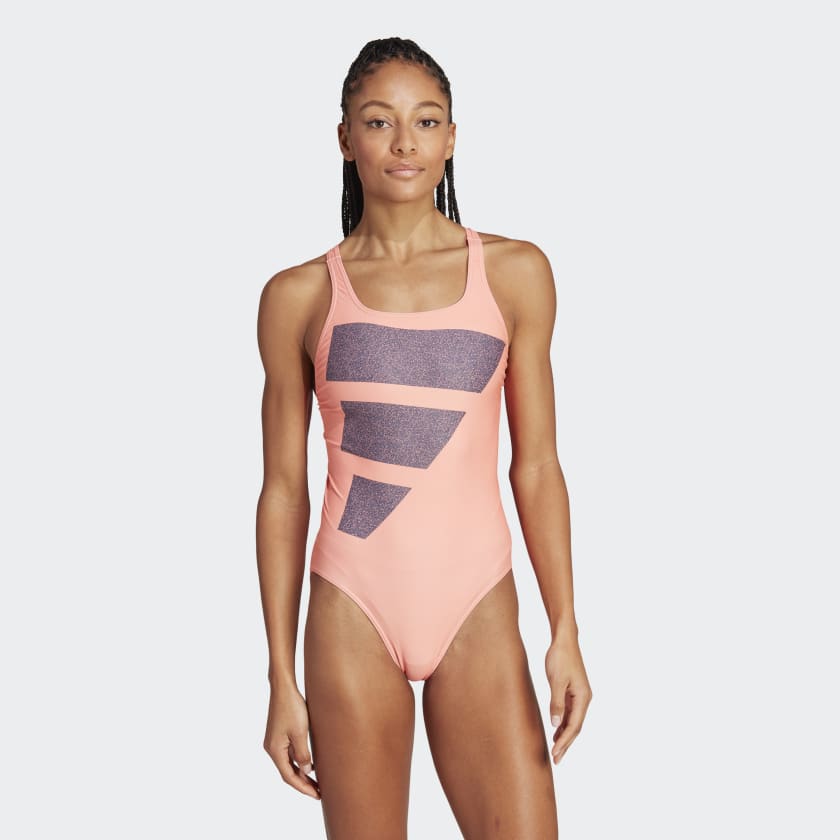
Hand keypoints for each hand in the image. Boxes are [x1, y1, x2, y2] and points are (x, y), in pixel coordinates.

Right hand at [263, 682, 320, 799]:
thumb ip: (302, 754)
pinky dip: (299, 761)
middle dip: (303, 783)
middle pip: (288, 772)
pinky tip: (310, 764)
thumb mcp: (300, 732)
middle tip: (319, 793)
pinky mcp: (279, 734)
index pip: (289, 776)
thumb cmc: (292, 707)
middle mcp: (272, 748)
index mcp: (274, 750)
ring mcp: (275, 741)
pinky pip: (289, 753)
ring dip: (302, 773)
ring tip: (317, 782)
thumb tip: (306, 771)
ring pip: (289, 763)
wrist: (283, 687)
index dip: (303, 788)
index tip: (317, 795)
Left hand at [545, 631, 591, 763]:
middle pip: (575, 726)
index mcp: (583, 697)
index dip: (565, 741)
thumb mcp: (556, 680)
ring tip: (555, 749)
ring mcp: (579, 695)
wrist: (564, 639)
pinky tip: (556, 730)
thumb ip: (556, 703)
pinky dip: (563, 723)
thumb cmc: (560, 657)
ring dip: (564, 735)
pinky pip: (569, 712)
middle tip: (556, 759)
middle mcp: (584, 698)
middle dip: (566, 743)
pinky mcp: (573, 690)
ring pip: (572, 720)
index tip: (556, 754)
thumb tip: (556, 724)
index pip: (574, 725)